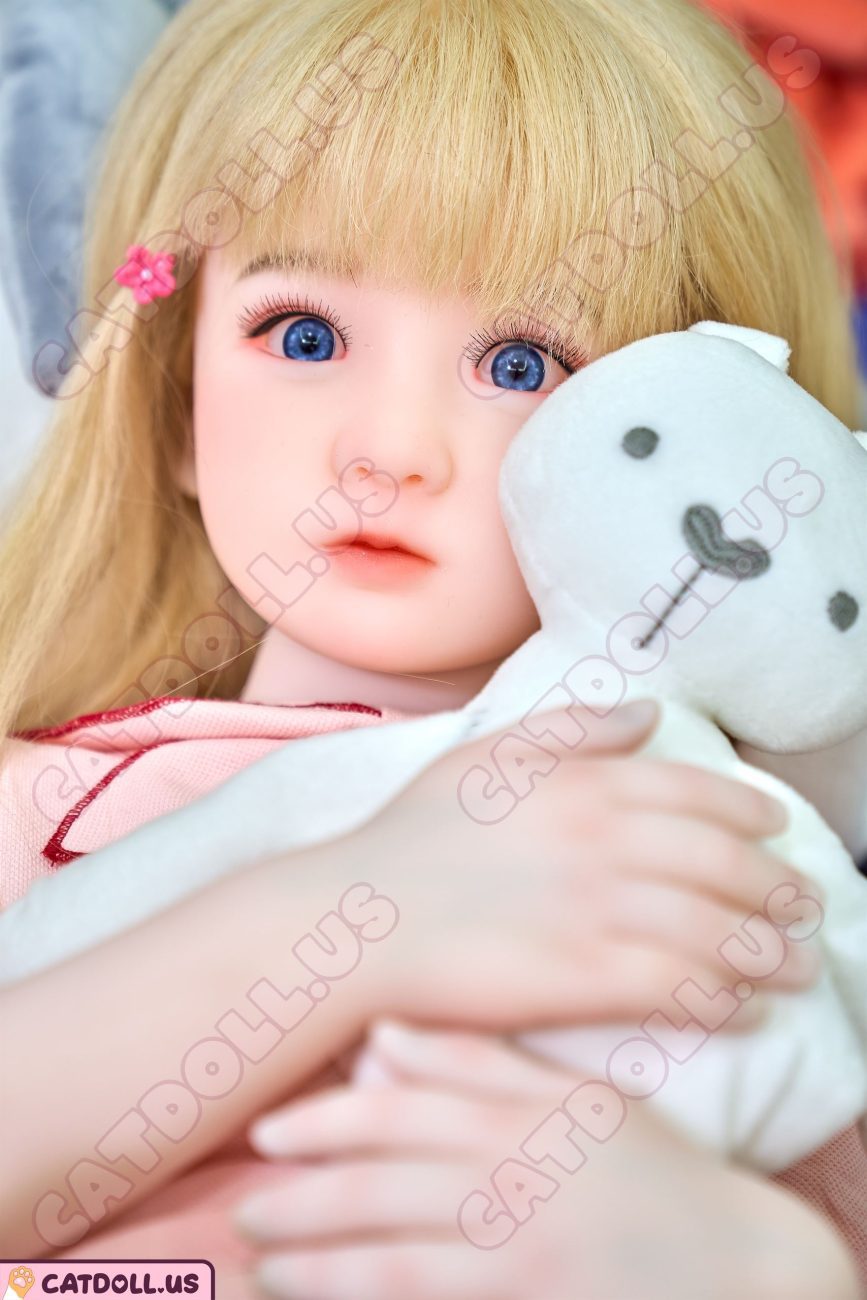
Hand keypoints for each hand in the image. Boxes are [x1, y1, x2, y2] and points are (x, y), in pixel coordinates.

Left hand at [233, 1022, 858, 1299]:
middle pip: (382, 1193)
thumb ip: (480, 1062)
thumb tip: (384, 1035)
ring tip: (265, 1268)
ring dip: (318, 1269)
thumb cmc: (646, 1166)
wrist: (734, 1263)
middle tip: (246, 1213)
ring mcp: (518, 1259)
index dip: (326, 1123)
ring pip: (394, 1266)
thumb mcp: (573, 1095)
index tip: (269, 1131)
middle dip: (302, 1203)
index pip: (401, 1113)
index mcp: (517, 1118)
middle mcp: (510, 1185)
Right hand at [356, 701, 820, 1030]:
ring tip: (798, 965)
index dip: (749, 810)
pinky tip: (748, 1006)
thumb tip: (648, 713)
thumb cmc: (414, 834)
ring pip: (717, 929)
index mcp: (584, 782)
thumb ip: (572, 727)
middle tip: (807, 907)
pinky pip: (681, 988)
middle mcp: (605, 840)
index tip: (777, 828)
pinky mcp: (586, 980)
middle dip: (778, 887)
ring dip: (771, 950)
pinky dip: (726, 997)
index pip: (697, 792)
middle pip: (724, 863)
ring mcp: (599, 911)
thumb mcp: (486, 753)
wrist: (359, 917)